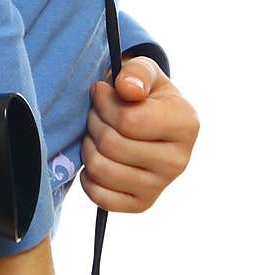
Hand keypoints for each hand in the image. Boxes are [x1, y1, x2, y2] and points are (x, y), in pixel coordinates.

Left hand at [79, 56, 198, 212]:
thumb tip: (128, 88)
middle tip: (97, 112)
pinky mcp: (142, 203)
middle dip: (94, 122)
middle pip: (112, 145)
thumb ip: (136, 73)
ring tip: (97, 132)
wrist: (149, 117)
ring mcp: (161, 186)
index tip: (100, 91)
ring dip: (88, 145)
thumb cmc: (144, 91)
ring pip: (101, 169)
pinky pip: (101, 197)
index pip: (128, 120)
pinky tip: (98, 156)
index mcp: (185, 124)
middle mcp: (179, 161)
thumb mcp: (144, 71)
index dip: (104, 103)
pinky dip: (88, 176)